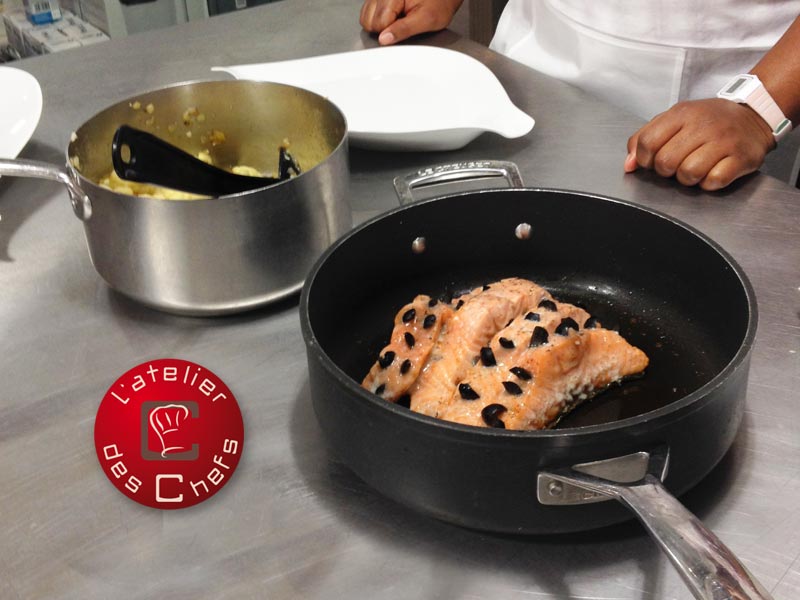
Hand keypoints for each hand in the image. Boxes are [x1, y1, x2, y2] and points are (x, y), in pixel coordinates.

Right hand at [360, 0, 463, 44]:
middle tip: (403, 21)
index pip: (379, 23)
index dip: (392, 31)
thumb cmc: (439, 3)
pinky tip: (394, 15)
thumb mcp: (427, 19)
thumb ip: (404, 30)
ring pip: (366, 18)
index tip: (406, 26)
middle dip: (384, 28)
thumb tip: (384, 39)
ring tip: (399, 18)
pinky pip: (368, 14)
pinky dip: (378, 18)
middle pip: (369, 21)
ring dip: (380, 23)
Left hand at [624, 98, 775, 190]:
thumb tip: (629, 165)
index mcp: (682, 114)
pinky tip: (712, 172)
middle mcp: (703, 125)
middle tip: (677, 164)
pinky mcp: (741, 158)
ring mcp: (724, 141)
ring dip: (687, 178)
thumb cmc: (707, 121)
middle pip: (665, 162)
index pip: (647, 142)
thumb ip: (645, 138)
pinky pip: (713, 181)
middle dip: (666, 171)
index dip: (645, 159)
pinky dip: (709, 182)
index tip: (653, 161)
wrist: (752, 116)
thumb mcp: (674, 119)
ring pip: (688, 174)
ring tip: (695, 168)